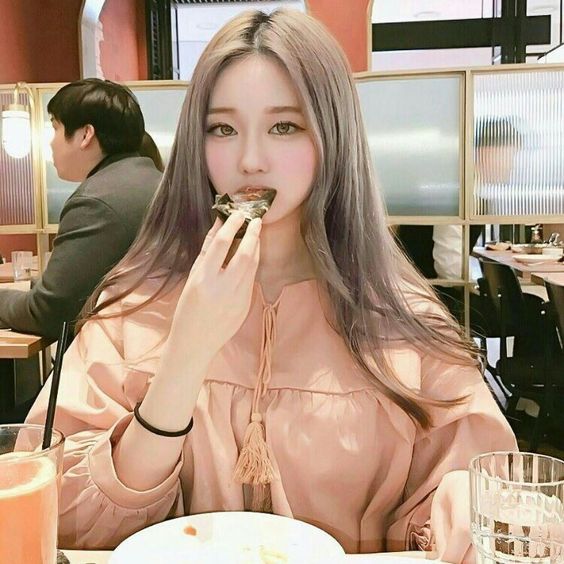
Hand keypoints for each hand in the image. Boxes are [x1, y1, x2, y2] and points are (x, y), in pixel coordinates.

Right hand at [170, 212, 260, 361]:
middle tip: (255, 219)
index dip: (231, 226)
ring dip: (256, 247)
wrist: (195, 343)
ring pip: (252, 265)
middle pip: (244, 254)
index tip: (238, 213)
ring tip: (255, 233)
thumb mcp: (192, 279)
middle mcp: (223, 289)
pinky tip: (251, 254)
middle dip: (252, 234)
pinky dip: (252, 263)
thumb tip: (218, 225)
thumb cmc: (188, 309)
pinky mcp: (246, 305)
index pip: (220, 245)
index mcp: (204, 280)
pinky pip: (252, 278)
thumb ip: (206, 252)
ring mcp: (238, 298)